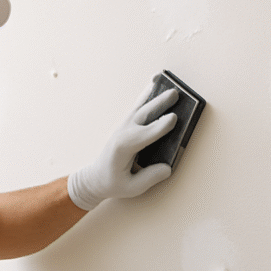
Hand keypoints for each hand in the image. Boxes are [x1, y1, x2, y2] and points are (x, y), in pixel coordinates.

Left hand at [67, 84, 178, 210]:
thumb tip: (167, 167)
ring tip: (167, 83)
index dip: (159, 128)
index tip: (173, 119)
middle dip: (159, 104)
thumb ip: (150, 178)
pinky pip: (137, 108)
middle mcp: (122, 134)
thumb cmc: (113, 183)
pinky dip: (146, 96)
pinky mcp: (126, 126)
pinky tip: (153, 84)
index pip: (144, 135)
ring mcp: (123, 127)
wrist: (95, 177)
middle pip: (143, 115)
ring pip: (140, 108)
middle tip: (175, 94)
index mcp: (123, 149)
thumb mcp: (132, 187)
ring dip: (154, 96)